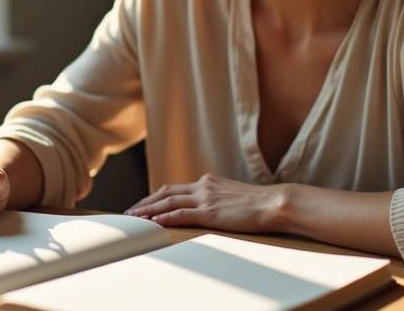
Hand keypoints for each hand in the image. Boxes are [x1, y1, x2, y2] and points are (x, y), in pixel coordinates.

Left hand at [124, 174, 282, 233]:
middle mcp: (203, 186)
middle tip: (129, 211)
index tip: (143, 204)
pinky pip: (181, 214)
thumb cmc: (258, 204)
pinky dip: (165, 217)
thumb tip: (210, 209)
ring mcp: (206, 198)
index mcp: (208, 182)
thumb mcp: (232, 197)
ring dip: (148, 210)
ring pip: (168, 202)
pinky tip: (154, 222)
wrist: (273, 203)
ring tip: (134, 217)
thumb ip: (217, 199)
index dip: (156, 196)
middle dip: (146, 201)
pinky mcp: (210, 212)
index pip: (174, 187)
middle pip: (166, 191)